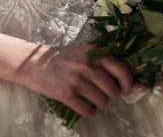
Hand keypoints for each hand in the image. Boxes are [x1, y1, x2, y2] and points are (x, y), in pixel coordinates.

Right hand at [15, 44, 133, 117]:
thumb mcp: (84, 52)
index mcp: (95, 53)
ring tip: (91, 98)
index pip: (122, 70)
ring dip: (99, 104)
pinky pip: (88, 111)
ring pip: (102, 102)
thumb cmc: (62, 58)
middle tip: (103, 93)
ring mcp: (78, 81)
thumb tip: (125, 79)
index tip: (125, 88)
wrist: (34, 63)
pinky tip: (82, 104)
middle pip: (114, 91)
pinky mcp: (67, 94)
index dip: (128, 83)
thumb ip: (103, 61)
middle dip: (111, 96)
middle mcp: (88, 66)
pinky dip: (88, 111)